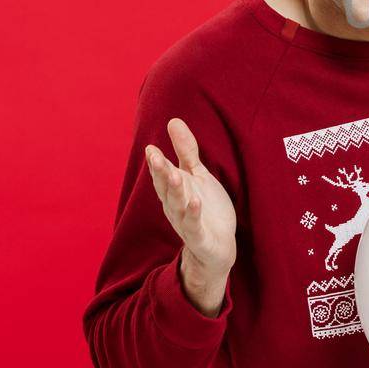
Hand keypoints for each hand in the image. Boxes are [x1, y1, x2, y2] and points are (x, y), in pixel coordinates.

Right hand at [146, 118, 237, 311]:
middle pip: (166, 188)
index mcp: (174, 191)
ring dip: (175, 191)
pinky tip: (194, 202)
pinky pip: (194, 226)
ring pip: (177, 205)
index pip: (162, 175)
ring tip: (174, 175)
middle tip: (155, 155)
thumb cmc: (205, 207)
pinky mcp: (200, 237)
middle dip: (160, 172)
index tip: (151, 147)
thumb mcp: (196, 176)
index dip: (157, 163)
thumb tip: (173, 120)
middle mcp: (175, 206)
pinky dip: (193, 215)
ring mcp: (186, 222)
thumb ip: (185, 151)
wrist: (218, 247)